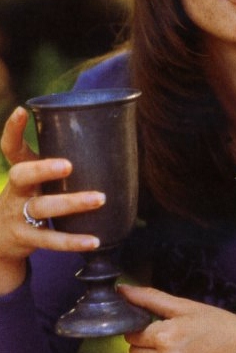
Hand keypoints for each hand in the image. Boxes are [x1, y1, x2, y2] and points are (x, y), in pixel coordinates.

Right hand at [0, 107, 104, 293]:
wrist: (1, 240)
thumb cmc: (30, 199)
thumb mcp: (36, 179)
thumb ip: (58, 161)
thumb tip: (108, 139)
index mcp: (20, 172)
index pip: (10, 147)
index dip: (12, 129)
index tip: (21, 111)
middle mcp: (15, 190)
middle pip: (22, 175)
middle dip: (43, 169)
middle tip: (69, 165)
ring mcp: (17, 215)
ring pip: (42, 207)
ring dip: (72, 203)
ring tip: (99, 199)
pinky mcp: (26, 238)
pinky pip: (51, 239)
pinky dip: (73, 241)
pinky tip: (95, 241)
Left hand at [120, 284, 235, 352]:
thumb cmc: (221, 326)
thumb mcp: (187, 306)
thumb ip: (150, 298)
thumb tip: (122, 291)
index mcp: (167, 337)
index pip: (132, 336)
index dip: (142, 328)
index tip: (157, 325)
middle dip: (148, 345)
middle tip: (173, 337)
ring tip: (182, 352)